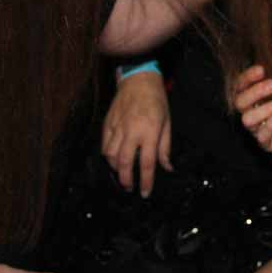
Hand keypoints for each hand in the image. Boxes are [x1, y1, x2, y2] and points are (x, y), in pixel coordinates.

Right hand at [102, 71, 171, 196]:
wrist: (139, 79)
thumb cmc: (157, 100)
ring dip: (115, 168)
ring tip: (122, 173)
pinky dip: (107, 155)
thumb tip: (167, 167)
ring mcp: (117, 126)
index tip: (145, 192)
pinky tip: (113, 159)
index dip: (146, 181)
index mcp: (149, 131)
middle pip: (124, 162)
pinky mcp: (108, 122)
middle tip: (130, 188)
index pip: (147, 163)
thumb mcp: (167, 122)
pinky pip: (104, 144)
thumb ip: (165, 147)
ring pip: (110, 155)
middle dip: (126, 180)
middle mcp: (132, 131)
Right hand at [233, 66, 271, 150]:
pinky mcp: (268, 143)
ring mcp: (258, 129)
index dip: (247, 77)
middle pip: (239, 102)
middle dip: (256, 91)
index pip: (240, 85)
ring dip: (265, 108)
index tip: (262, 69)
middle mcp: (251, 111)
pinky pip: (261, 137)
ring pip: (247, 119)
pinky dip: (270, 125)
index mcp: (253, 95)